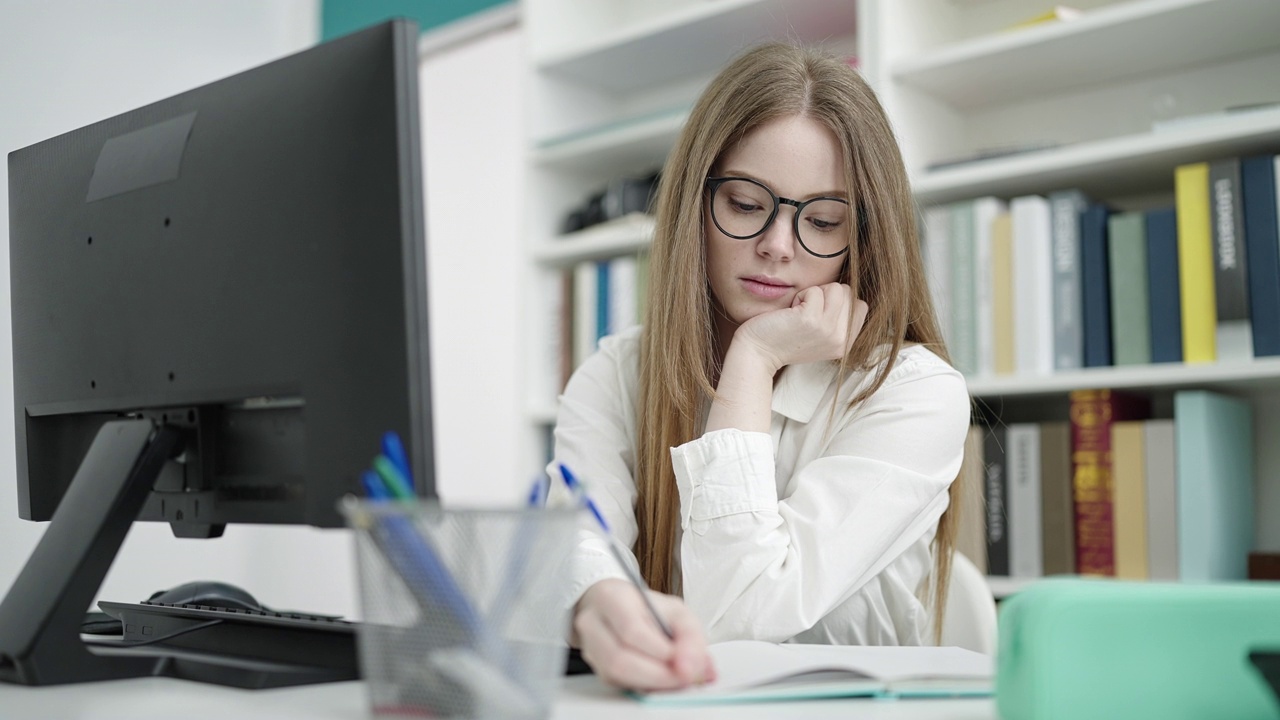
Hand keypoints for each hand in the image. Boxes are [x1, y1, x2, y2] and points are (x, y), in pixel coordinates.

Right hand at [573, 578, 715, 690]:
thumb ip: (690, 635)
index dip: (659, 651)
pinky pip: (618, 683)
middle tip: (685, 677)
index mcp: (612, 597)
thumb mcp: (675, 610)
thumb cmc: (646, 607)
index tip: (684, 662)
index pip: (631, 629)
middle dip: (658, 674)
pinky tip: (662, 681)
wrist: (620, 607)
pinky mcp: (596, 667)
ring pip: (614, 674)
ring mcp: (590, 646)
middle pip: (619, 657)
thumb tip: (696, 668)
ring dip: (652, 683)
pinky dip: (644, 686)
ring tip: (677, 679)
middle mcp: (593, 622)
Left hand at [734, 283, 868, 371]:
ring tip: (799, 311)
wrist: (757, 353)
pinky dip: (800, 295)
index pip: (860, 306)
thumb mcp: (819, 336)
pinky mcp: (811, 320)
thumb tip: (846, 292)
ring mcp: (827, 330)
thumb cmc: (783, 339)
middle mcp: (840, 339)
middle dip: (825, 295)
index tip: (817, 314)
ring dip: (814, 293)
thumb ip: (836, 320)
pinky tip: (790, 312)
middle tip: (805, 313)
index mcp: (845, 344)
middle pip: (848, 293)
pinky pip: (814, 290)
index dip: (838, 301)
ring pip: (836, 288)